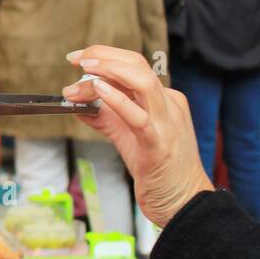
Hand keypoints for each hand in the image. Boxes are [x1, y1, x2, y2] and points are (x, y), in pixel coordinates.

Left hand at [62, 46, 213, 228]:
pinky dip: (118, 100)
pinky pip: (138, 118)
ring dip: (109, 72)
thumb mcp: (128, 135)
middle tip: (76, 60)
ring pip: (143, 83)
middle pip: (138, 66)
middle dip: (104, 57)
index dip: (105, 56)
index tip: (79, 58)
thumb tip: (78, 103)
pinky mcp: (158, 147)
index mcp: (165, 99)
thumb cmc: (157, 170)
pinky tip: (99, 91)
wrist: (183, 203)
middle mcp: (169, 105)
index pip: (135, 65)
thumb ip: (106, 117)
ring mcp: (166, 124)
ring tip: (85, 73)